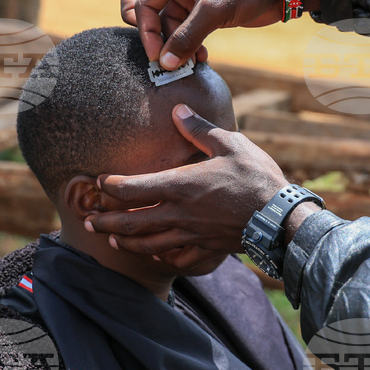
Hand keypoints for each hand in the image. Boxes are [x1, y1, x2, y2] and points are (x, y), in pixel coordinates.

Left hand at [84, 104, 292, 268]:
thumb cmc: (256, 176)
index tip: (101, 181)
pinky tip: (156, 256)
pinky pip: (178, 258)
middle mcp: (180, 213)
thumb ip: (199, 129)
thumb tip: (178, 110)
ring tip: (113, 239)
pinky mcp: (207, 247)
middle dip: (107, 220)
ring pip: (149, 243)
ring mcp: (192, 234)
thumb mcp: (230, 144)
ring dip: (127, 242)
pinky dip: (162, 259)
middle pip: (132, 222)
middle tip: (89, 220)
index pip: (133, 188)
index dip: (112, 185)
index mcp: (181, 185)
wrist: (280, 216)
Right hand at [121, 0, 293, 68]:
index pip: (144, 3)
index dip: (146, 31)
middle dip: (156, 35)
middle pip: (149, 10)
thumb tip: (164, 64)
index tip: (157, 57)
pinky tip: (201, 58)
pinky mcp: (203, 9)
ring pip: (169, 24)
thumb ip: (187, 37)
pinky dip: (189, 44)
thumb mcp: (214, 11)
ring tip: (190, 63)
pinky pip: (185, 29)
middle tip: (165, 58)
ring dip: (177, 45)